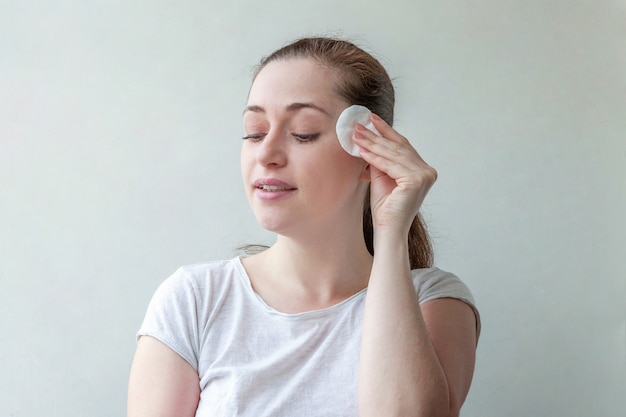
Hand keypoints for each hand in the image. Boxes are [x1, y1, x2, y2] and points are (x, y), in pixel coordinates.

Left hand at [353, 114, 436, 234]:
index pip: (403, 146)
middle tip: (358, 125)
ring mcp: (425, 176)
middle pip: (397, 148)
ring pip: (393, 155)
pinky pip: (390, 165)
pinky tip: (361, 150)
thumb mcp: (382, 177)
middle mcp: (428, 172)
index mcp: (423, 170)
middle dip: (376, 136)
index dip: (386, 131)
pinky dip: (374, 157)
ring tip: (356, 135)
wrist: (388, 230)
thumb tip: (368, 137)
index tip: (371, 119)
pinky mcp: (416, 181)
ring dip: (372, 144)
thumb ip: (380, 159)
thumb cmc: (385, 208)